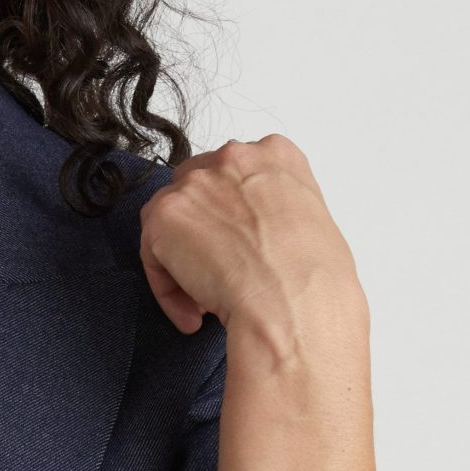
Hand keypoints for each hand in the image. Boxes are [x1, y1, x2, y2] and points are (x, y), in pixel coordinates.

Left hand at [138, 132, 367, 368]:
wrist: (295, 305)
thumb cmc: (316, 280)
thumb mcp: (315, 226)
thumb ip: (279, 214)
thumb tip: (262, 240)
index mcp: (278, 155)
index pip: (235, 177)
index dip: (231, 219)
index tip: (239, 251)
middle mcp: (235, 157)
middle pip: (197, 192)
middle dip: (202, 235)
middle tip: (218, 277)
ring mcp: (198, 182)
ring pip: (171, 223)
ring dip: (183, 264)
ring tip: (206, 305)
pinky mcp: (167, 214)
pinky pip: (153, 252)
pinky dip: (168, 288)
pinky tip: (194, 315)